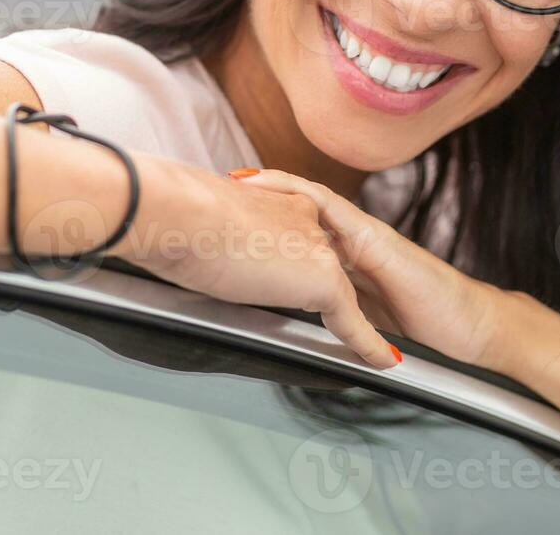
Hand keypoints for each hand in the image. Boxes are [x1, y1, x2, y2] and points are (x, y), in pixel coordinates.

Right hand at [111, 157, 401, 368]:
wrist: (182, 214)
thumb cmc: (177, 219)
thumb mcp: (203, 227)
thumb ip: (218, 239)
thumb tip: (198, 252)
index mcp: (277, 201)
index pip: (300, 238)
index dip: (298, 264)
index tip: (296, 279)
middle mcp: (305, 218)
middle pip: (325, 264)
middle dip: (331, 294)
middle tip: (325, 316)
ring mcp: (317, 248)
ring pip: (341, 292)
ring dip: (354, 319)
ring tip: (365, 344)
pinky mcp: (321, 278)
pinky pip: (351, 321)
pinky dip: (368, 344)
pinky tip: (382, 360)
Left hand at [231, 168, 505, 367]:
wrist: (470, 326)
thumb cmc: (421, 324)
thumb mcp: (360, 317)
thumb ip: (331, 309)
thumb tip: (294, 318)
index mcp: (345, 255)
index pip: (296, 225)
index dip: (261, 214)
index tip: (225, 207)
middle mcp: (352, 237)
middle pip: (295, 206)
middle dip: (256, 196)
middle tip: (217, 186)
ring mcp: (365, 234)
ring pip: (311, 201)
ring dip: (274, 188)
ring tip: (240, 182)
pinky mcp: (377, 240)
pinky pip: (336, 212)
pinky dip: (305, 200)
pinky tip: (280, 195)